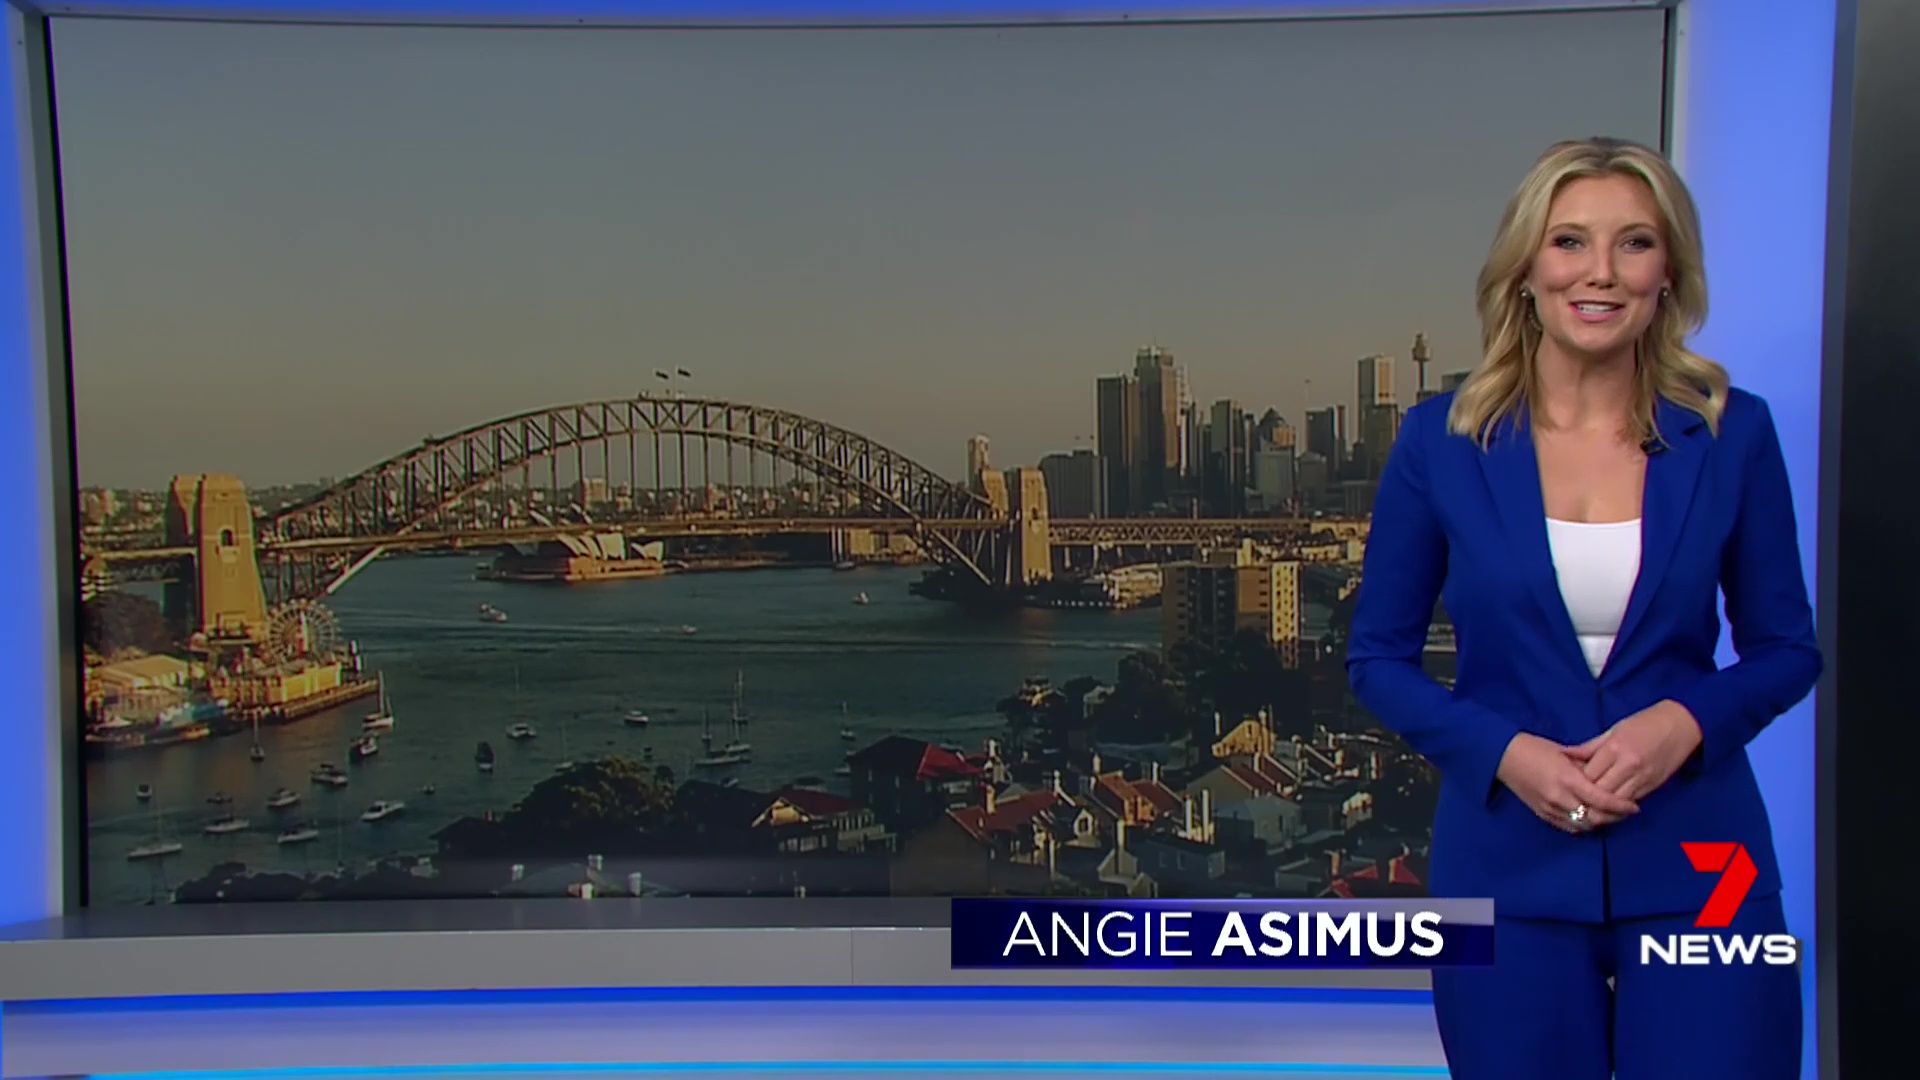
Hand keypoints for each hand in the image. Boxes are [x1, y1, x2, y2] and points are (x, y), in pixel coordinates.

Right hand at [1496, 732, 1638, 833]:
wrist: (1503, 756)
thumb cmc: (1535, 748)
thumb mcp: (1565, 754)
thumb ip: (1587, 767)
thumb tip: (1610, 776)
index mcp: (1566, 778)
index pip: (1601, 799)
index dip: (1620, 806)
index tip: (1634, 806)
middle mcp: (1559, 797)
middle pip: (1595, 817)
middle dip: (1614, 817)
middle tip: (1627, 812)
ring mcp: (1549, 808)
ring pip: (1583, 825)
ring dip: (1600, 823)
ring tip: (1612, 816)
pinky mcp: (1542, 814)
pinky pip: (1569, 827)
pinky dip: (1584, 825)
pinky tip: (1592, 819)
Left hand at [1565, 701, 1703, 802]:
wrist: (1682, 725)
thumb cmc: (1645, 723)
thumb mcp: (1614, 730)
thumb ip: (1590, 747)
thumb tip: (1564, 755)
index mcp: (1615, 748)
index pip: (1588, 774)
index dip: (1575, 781)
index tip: (1568, 782)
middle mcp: (1628, 766)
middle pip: (1599, 791)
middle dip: (1585, 796)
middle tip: (1575, 797)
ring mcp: (1642, 778)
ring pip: (1614, 802)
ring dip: (1601, 805)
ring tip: (1589, 804)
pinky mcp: (1652, 786)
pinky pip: (1630, 802)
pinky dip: (1617, 805)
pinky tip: (1608, 805)